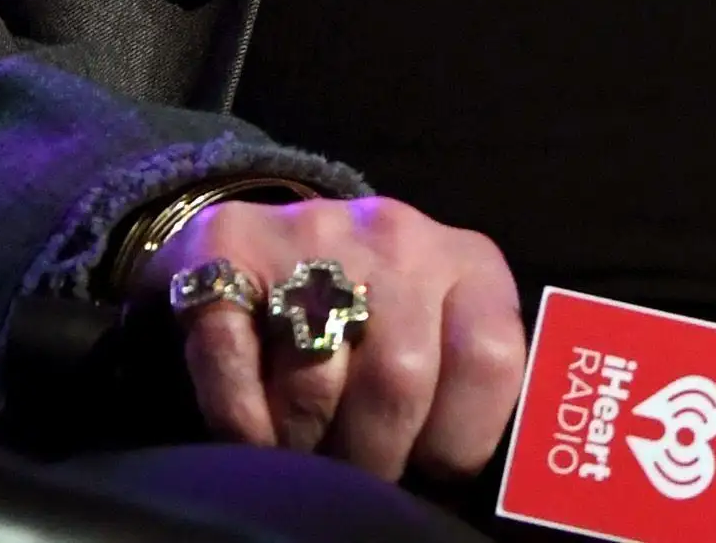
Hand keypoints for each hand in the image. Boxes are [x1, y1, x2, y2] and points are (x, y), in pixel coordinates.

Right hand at [131, 192, 522, 476]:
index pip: (487, 360)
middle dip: (374, 455)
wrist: (265, 239)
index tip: (428, 472)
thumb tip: (475, 483)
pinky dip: (241, 418)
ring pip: (316, 379)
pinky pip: (231, 354)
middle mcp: (396, 236)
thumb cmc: (373, 315)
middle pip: (399, 379)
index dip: (457, 440)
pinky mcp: (228, 244)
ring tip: (304, 453)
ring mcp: (311, 232)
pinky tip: (252, 434)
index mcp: (467, 262)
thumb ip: (465, 385)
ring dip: (304, 443)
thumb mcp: (443, 332)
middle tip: (356, 475)